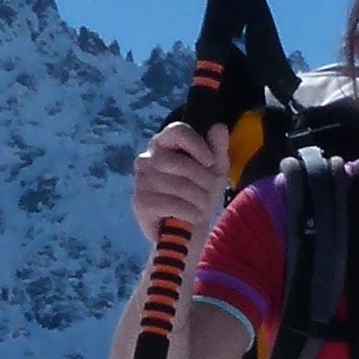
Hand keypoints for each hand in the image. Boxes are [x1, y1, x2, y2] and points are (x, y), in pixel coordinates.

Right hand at [129, 120, 228, 246]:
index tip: (210, 162)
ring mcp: (141, 181)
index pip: (177, 130)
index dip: (197, 145)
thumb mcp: (215, 171)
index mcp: (163, 144)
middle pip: (182, 163)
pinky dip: (190, 213)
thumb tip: (219, 127)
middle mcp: (147, 158)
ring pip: (180, 186)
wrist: (187, 231)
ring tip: (201, 207)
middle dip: (204, 181)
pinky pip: (173, 204)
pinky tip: (192, 217)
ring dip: (200, 200)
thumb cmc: (198, 195)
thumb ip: (218, 149)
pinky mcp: (140, 203)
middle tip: (208, 193)